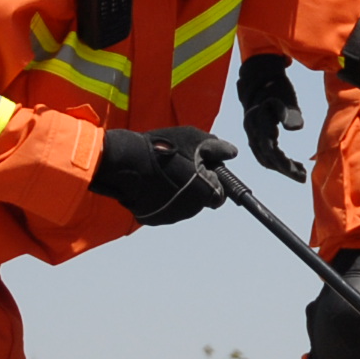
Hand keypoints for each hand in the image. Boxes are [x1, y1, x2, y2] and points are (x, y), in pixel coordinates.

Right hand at [95, 126, 237, 225]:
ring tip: (163, 172)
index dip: (213, 179)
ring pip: (181, 205)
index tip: (202, 168)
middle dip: (195, 186)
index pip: (220, 194)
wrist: (127, 162)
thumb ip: (218, 148)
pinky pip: (162, 209)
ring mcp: (171, 216)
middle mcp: (192, 209)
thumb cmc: (165, 148)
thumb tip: (232, 153)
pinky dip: (160, 199)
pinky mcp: (153, 219)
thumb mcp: (196, 139)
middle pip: (200, 200)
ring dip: (178, 192)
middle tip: (179, 166)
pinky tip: (151, 182)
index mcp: (207, 192)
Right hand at [236, 55, 308, 182]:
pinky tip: (287, 161)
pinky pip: (262, 151)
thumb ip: (290, 113)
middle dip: (284, 169)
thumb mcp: (286, 97)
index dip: (285, 165)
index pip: (271, 152)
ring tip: (298, 171)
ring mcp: (251, 132)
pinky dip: (274, 159)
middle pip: (266, 158)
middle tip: (302, 176)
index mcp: (259, 123)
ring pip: (263, 156)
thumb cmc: (276, 85)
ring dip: (279, 166)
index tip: (300, 173)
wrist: (260, 75)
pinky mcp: (254, 132)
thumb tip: (296, 129)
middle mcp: (252, 130)